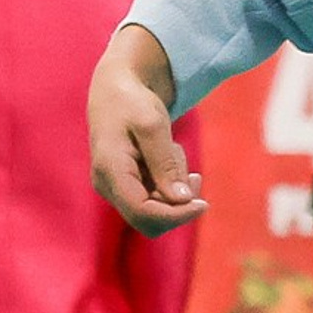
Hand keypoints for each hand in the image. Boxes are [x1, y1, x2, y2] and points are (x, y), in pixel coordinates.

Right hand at [88, 27, 205, 234]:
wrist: (118, 90)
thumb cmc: (133, 102)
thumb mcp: (152, 124)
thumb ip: (165, 163)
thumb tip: (180, 200)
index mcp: (109, 170)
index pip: (143, 213)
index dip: (176, 216)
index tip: (204, 204)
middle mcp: (108, 185)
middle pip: (151, 222)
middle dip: (178, 205)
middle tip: (196, 177)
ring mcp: (116, 189)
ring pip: (158, 211)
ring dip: (176, 189)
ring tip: (172, 150)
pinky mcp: (127, 187)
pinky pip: (158, 200)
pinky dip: (172, 184)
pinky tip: (170, 156)